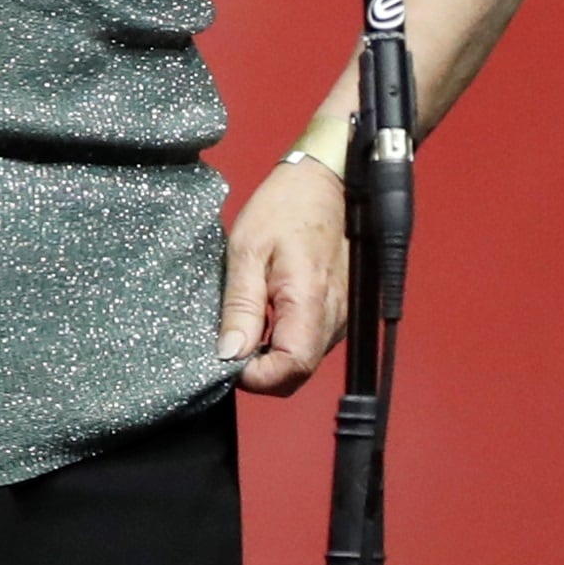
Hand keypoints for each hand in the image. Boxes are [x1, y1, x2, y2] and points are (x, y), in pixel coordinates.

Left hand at [221, 158, 349, 395]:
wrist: (323, 186)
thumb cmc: (283, 209)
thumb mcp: (246, 250)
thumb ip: (241, 305)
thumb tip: (230, 353)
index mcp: (310, 304)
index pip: (291, 370)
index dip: (256, 378)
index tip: (225, 361)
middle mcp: (333, 320)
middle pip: (296, 373)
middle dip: (258, 371)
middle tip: (225, 344)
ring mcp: (339, 318)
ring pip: (301, 361)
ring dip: (268, 356)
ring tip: (239, 325)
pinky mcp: (336, 313)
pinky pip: (307, 343)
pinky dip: (281, 341)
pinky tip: (260, 317)